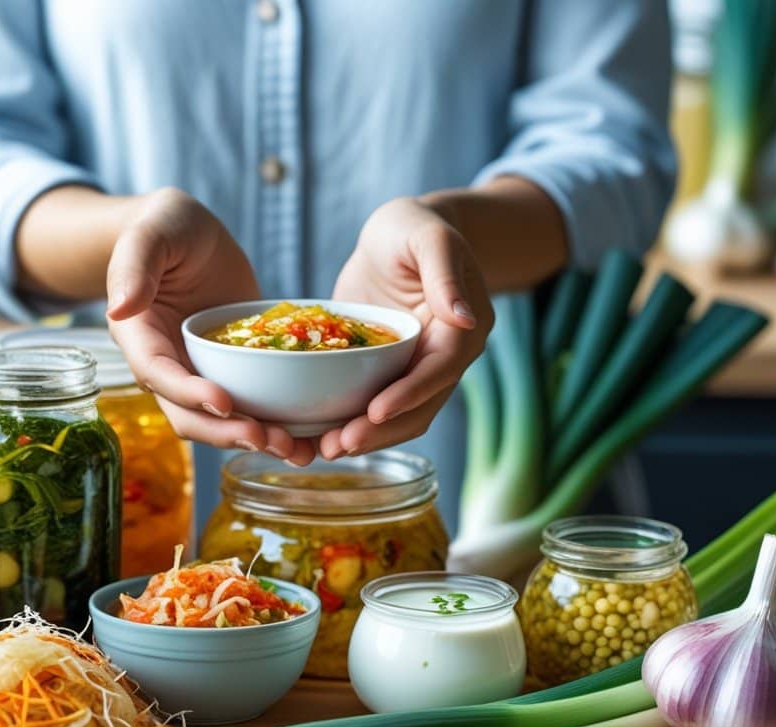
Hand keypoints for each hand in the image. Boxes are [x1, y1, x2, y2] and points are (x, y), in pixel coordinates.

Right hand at [106, 188, 316, 463]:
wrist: (191, 234)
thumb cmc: (164, 227)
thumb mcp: (150, 235)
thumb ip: (134, 266)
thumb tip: (119, 308)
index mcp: (140, 337)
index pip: (158, 374)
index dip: (189, 394)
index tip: (224, 403)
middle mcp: (166, 365)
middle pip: (189, 414)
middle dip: (226, 432)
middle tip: (269, 439)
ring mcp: (199, 373)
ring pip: (221, 421)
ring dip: (255, 440)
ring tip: (295, 450)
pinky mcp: (231, 373)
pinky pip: (250, 406)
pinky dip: (276, 425)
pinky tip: (308, 438)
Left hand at [321, 197, 492, 457]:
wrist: (394, 235)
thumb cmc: (413, 227)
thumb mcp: (428, 237)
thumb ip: (445, 274)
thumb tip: (463, 320)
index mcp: (463, 330)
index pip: (439, 370)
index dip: (410, 394)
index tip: (376, 411)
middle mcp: (443, 358)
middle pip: (418, 407)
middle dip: (380, 431)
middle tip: (339, 445)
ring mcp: (412, 370)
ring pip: (394, 418)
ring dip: (362, 437)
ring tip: (322, 450)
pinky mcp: (383, 373)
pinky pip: (368, 405)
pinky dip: (344, 423)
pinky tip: (312, 438)